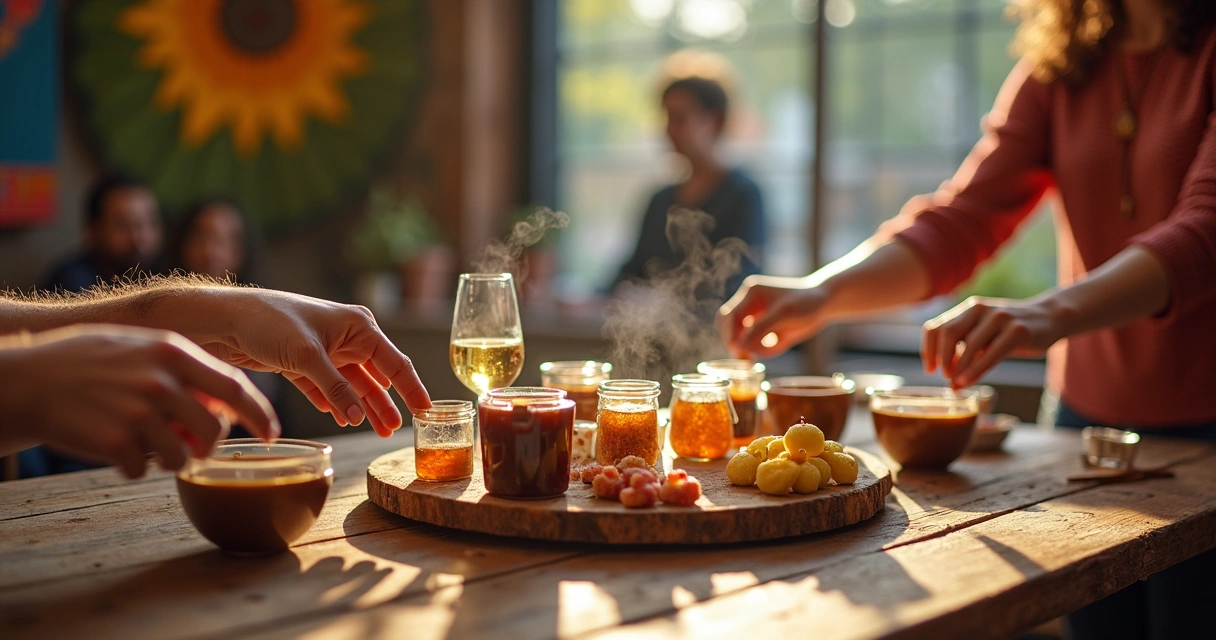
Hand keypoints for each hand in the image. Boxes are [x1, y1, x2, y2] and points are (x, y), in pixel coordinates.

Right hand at [0, 325, 276, 478]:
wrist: (29, 379)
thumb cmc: (89, 362)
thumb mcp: (142, 349)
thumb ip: (186, 370)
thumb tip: (227, 403)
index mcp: (174, 352)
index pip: (236, 388)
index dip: (260, 415)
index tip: (272, 434)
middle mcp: (162, 381)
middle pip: (214, 430)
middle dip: (209, 446)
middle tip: (193, 447)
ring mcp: (139, 413)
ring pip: (183, 457)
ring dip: (170, 459)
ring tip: (145, 444)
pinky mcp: (116, 442)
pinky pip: (144, 470)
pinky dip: (134, 467)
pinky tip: (115, 449)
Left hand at [198, 289, 430, 436]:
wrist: (224, 319)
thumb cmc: (269, 322)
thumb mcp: (307, 357)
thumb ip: (336, 389)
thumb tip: (359, 417)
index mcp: (358, 326)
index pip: (395, 362)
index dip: (412, 388)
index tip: (428, 410)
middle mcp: (347, 337)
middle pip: (376, 377)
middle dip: (387, 404)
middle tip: (397, 431)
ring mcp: (326, 352)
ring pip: (353, 386)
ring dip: (364, 408)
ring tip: (377, 431)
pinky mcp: (304, 364)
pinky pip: (329, 389)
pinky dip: (336, 404)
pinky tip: (344, 419)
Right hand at [717, 275, 831, 358]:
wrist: (824, 302)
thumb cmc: (806, 303)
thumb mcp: (783, 315)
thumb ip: (760, 330)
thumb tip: (739, 346)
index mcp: (751, 293)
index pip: (729, 316)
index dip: (730, 334)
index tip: (737, 351)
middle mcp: (749, 303)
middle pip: (728, 325)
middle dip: (735, 342)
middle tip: (745, 358)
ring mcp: (755, 315)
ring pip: (740, 336)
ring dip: (749, 346)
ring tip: (768, 349)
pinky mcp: (763, 327)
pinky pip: (754, 343)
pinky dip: (762, 349)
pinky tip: (779, 343)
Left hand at [922, 296, 1067, 388]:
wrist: (1050, 318)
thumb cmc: (1011, 330)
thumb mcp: (984, 332)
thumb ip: (965, 344)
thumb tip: (947, 372)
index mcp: (968, 309)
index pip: (936, 327)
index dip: (928, 350)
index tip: (930, 370)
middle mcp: (980, 309)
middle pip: (948, 333)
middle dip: (942, 358)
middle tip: (945, 377)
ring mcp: (999, 318)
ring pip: (970, 344)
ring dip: (958, 368)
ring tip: (955, 385)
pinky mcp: (1017, 331)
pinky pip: (992, 353)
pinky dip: (976, 370)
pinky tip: (967, 382)